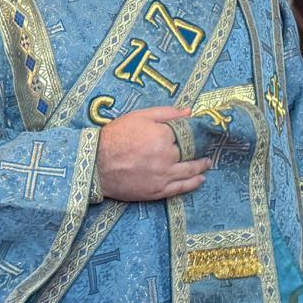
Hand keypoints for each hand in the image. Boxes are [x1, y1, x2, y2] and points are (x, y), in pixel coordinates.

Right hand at [96, 107, 210, 201]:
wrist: (95, 164)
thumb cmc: (116, 136)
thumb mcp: (139, 117)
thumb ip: (167, 113)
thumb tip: (190, 112)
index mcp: (163, 137)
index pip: (186, 134)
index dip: (193, 133)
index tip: (200, 132)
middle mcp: (166, 157)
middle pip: (189, 152)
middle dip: (199, 149)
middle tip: (207, 147)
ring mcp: (162, 176)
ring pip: (189, 171)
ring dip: (201, 167)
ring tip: (207, 163)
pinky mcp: (156, 191)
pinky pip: (179, 188)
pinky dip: (192, 184)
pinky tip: (200, 180)